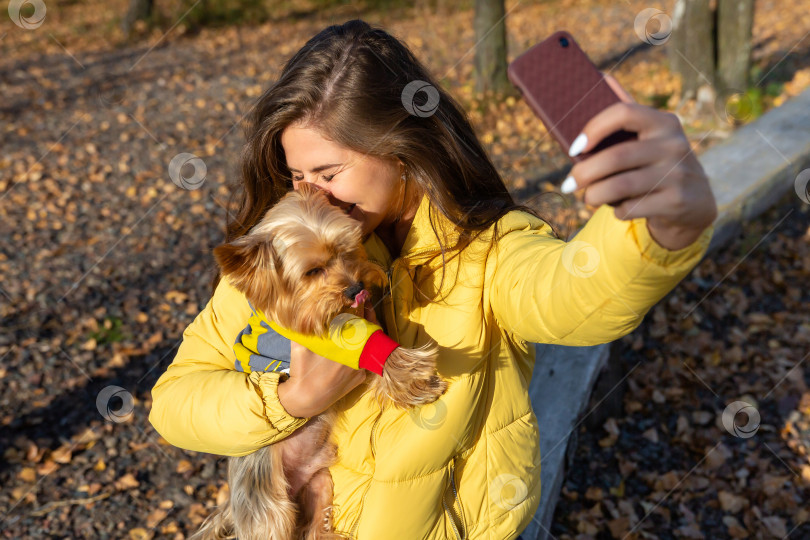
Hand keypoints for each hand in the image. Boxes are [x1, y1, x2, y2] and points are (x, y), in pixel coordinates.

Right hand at [278, 302, 379, 416]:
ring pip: (368, 346)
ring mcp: (360, 369)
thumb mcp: (300, 346)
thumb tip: (307, 309)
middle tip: (364, 305)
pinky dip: (361, 351)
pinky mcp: (360, 378)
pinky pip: (364, 359)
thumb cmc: (302, 370)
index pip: (362, 323)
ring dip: (365, 335)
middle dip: (368, 318)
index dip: (365, 309)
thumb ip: (306, 327)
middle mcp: (356, 358)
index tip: (363, 298)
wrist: (306, 400)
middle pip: (369, 333)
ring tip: (358, 323)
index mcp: (344, 347)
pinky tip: (352, 345)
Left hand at [563, 72, 717, 249]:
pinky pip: (632, 208)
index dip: (594, 128)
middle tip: (568, 184)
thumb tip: (595, 96)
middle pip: (616, 157)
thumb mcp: (650, 141)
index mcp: (663, 123)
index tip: (574, 148)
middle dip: (584, 173)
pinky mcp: (676, 202)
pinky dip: (617, 211)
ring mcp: (678, 174)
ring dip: (594, 195)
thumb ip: (626, 122)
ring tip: (587, 198)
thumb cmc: (656, 166)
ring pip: (620, 186)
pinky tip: (618, 209)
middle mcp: (674, 145)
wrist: (695, 202)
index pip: (624, 113)